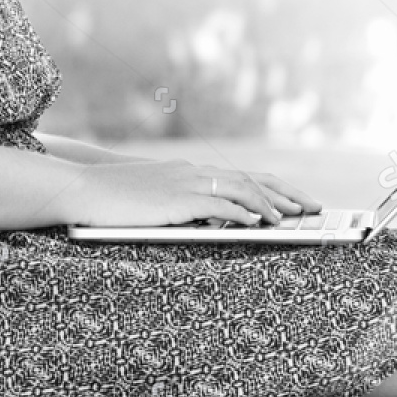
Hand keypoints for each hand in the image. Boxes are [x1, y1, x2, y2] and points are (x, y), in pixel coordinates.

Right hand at [60, 160, 321, 227]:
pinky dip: (242, 212)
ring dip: (270, 204)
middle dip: (286, 194)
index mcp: (190, 173)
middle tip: (313, 208)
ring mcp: (185, 184)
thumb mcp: (154, 200)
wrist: (83, 188)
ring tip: (292, 219)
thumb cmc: (113, 200)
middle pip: (252, 179)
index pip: (244, 177)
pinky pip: (217, 204)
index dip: (275, 188)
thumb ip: (182, 207)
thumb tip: (210, 224)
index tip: (298, 201)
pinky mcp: (175, 200)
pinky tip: (258, 222)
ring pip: (241, 189)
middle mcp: (193, 173)